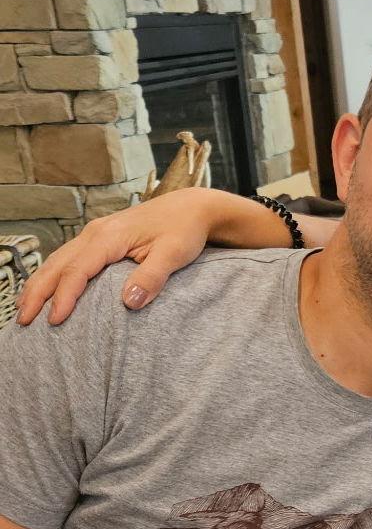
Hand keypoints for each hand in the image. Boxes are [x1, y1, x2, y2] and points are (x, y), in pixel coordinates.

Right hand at [17, 188, 220, 326]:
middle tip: (22, 321)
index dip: (64, 297)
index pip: (77, 270)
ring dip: (39, 284)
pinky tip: (46, 290)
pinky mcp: (100, 238)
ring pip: (57, 260)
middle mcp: (95, 233)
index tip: (55, 321)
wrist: (192, 206)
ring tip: (24, 309)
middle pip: (57, 265)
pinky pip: (68, 258)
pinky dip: (52, 275)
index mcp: (108, 237)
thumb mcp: (175, 253)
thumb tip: (129, 302)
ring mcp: (94, 234)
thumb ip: (152, 277)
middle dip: (37, 293)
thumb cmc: (184, 229)